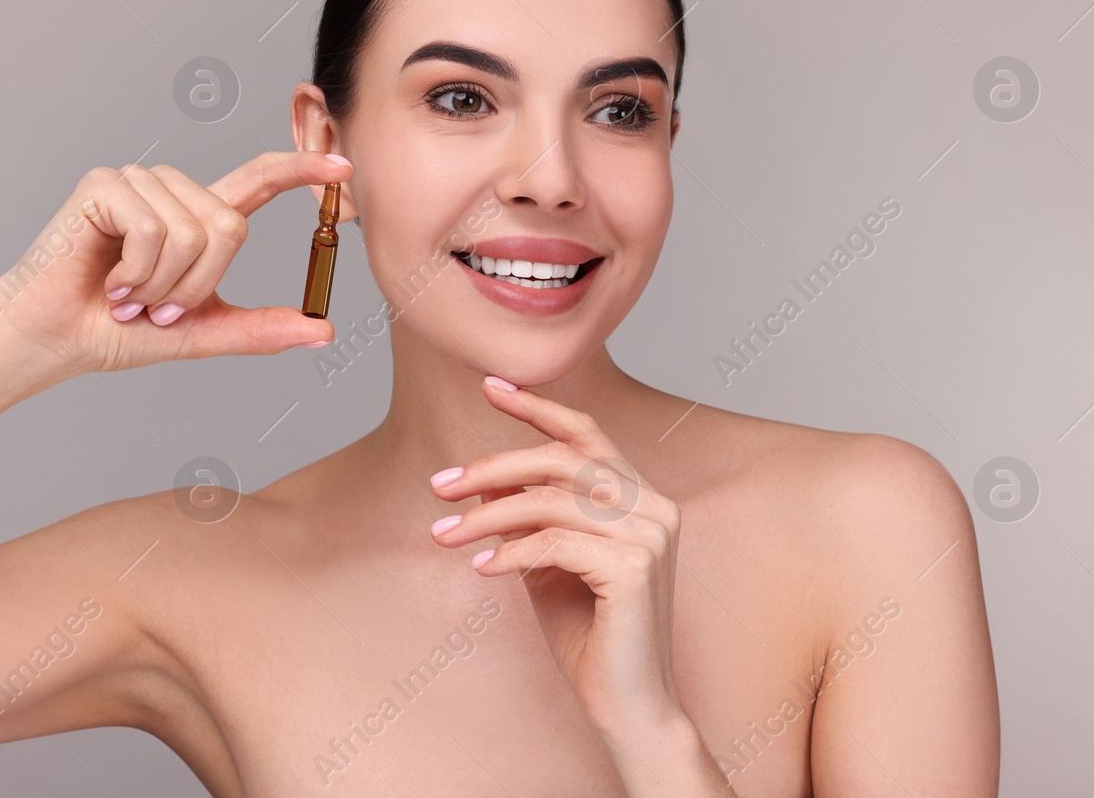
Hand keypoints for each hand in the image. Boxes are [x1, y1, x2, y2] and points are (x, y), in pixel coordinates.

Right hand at [0, 151, 351, 376]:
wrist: (53, 338)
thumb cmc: (116, 330)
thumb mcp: (200, 331)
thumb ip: (259, 329)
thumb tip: (323, 331)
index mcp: (197, 217)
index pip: (258, 182)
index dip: (300, 171)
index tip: (344, 166)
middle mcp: (172, 191)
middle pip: (229, 226)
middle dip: (196, 284)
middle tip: (154, 306)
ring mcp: (139, 182)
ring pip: (192, 231)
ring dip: (161, 283)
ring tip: (126, 293)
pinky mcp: (106, 183)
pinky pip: (153, 229)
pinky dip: (136, 271)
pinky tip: (109, 280)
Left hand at [428, 377, 684, 738]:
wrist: (627, 707)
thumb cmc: (588, 638)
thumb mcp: (546, 565)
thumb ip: (525, 520)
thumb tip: (483, 481)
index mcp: (642, 498)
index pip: (588, 435)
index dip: (538, 407)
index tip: (489, 386)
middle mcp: (654, 507)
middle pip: (561, 461)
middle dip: (492, 466)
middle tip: (439, 485)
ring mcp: (651, 535)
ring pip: (552, 500)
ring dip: (485, 516)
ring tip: (442, 535)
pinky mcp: (635, 567)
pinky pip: (554, 542)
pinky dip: (509, 551)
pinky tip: (479, 568)